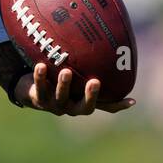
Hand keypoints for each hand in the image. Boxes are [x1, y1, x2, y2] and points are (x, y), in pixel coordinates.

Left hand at [15, 62, 134, 114]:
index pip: (105, 106)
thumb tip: (121, 55)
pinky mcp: (38, 99)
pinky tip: (41, 65)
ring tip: (66, 71)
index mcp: (85, 103)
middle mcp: (72, 107)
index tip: (132, 100)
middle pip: (84, 107)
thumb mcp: (78, 79)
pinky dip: (40, 77)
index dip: (117, 105)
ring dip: (64, 85)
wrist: (31, 90)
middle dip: (90, 96)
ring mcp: (55, 105)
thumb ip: (95, 73)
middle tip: (95, 82)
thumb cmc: (61, 82)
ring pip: (60, 97)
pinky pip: (40, 88)